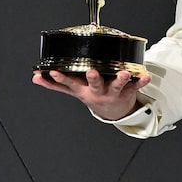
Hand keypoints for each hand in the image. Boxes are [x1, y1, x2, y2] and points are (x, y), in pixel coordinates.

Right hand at [32, 69, 150, 120]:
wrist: (114, 111)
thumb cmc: (92, 94)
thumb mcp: (73, 91)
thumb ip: (54, 84)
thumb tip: (35, 77)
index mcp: (83, 90)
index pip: (70, 83)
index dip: (61, 77)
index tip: (54, 70)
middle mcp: (97, 92)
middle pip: (94, 85)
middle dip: (93, 78)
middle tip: (92, 72)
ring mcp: (112, 92)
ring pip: (116, 86)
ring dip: (119, 79)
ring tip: (123, 72)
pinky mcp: (127, 92)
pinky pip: (135, 86)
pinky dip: (141, 81)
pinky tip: (145, 76)